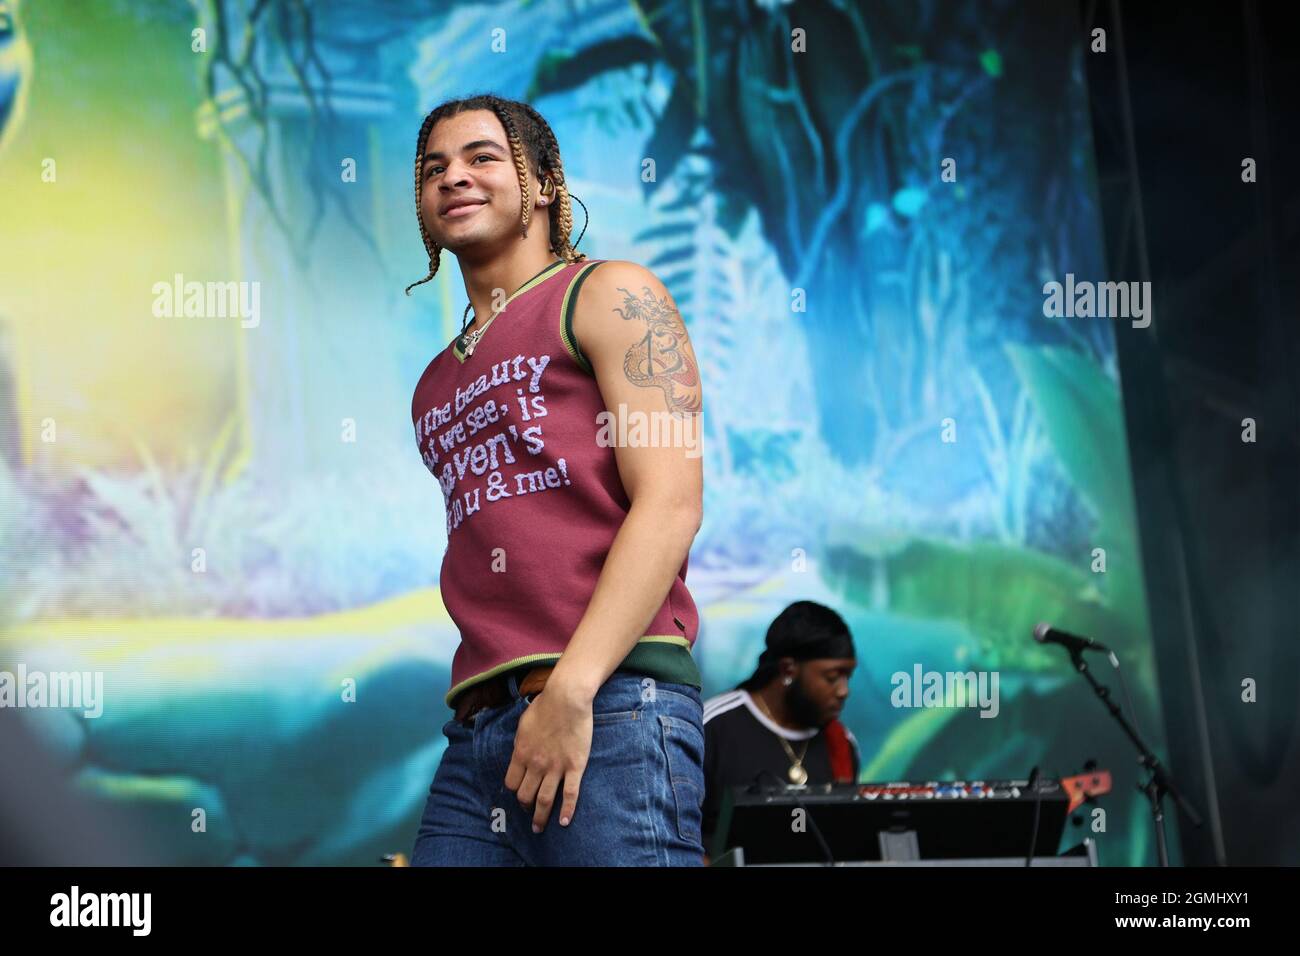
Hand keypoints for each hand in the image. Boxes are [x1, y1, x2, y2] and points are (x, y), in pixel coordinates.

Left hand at [504, 680, 593, 832]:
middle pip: (525, 795)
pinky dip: (566, 810)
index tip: (518, 794)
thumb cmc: (545, 706)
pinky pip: (569, 794)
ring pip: (544, 800)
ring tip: (539, 827)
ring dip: (540, 817)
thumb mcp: (523, 724)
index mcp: (521, 754)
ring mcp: (555, 768)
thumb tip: (519, 754)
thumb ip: (520, 743)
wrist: (567, 698)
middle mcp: (536, 765)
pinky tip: (564, 822)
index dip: (514, 791)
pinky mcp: (574, 767)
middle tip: (528, 812)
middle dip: (525, 807)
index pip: (511, 783)